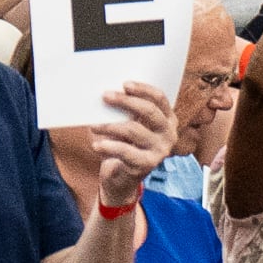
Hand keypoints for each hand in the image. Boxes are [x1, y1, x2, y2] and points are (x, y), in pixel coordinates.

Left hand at [81, 82, 179, 207]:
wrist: (122, 178)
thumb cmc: (124, 145)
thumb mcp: (128, 125)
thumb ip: (125, 111)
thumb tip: (107, 94)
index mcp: (168, 120)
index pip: (160, 98)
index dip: (143, 89)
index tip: (124, 84)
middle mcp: (169, 134)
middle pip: (149, 111)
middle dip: (126, 101)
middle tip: (105, 96)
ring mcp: (160, 150)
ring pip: (134, 130)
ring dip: (110, 125)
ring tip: (93, 126)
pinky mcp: (147, 165)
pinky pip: (125, 151)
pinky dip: (109, 147)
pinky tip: (97, 145)